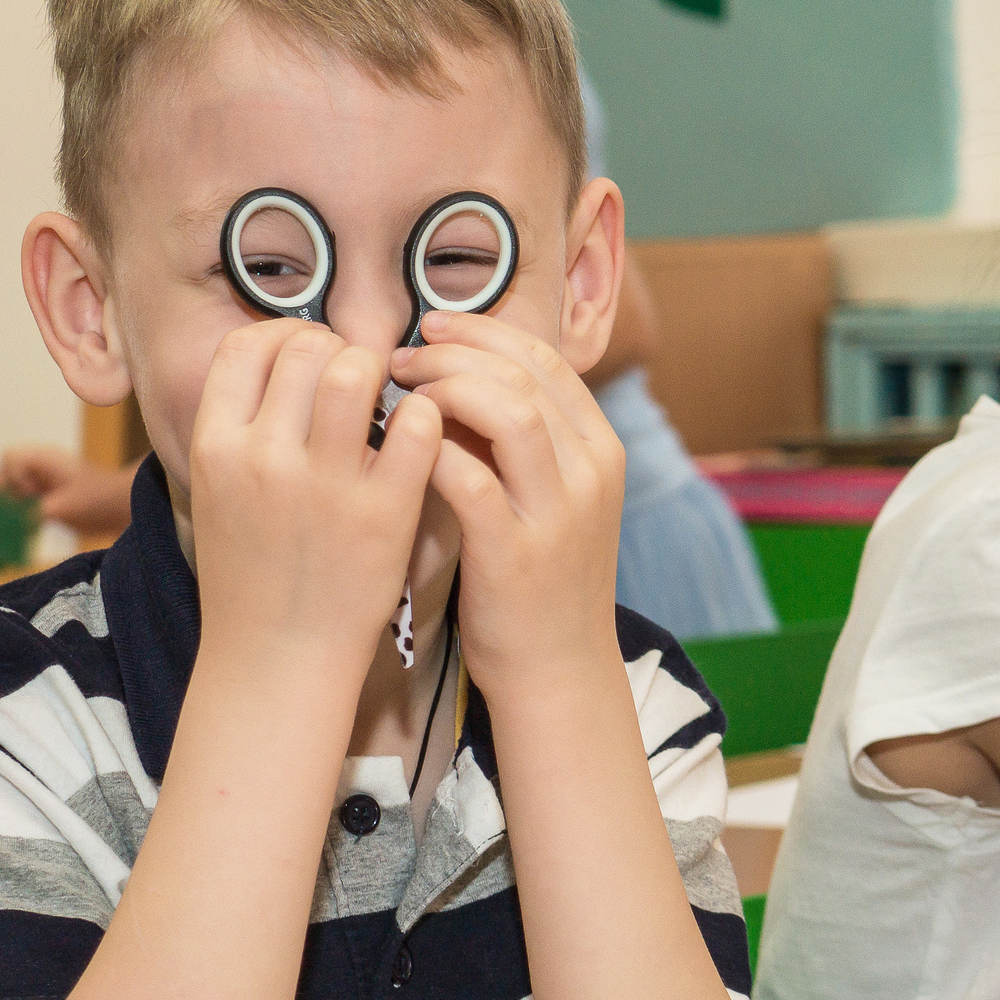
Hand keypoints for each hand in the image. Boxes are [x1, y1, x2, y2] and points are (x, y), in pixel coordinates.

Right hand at [0, 443, 138, 536]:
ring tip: (15, 525)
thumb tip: (5, 525)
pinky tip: (25, 531)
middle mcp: (43, 467)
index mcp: (46, 459)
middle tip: (9, 515)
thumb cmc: (98, 501)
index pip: (9, 457)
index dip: (9, 477)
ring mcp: (46, 482)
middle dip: (4, 494)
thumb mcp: (62, 509)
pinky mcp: (51, 497)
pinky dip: (21, 515)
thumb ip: (30, 515)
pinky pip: (26, 502)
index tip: (26, 495)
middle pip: (7, 473)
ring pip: (14, 489)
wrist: (129, 508)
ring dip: (11, 506)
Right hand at [188, 319, 441, 668]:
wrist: (278, 658)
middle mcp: (263, 458)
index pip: (247, 345)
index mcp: (215, 446)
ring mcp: (324, 486)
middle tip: (356, 384)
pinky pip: (415, 425)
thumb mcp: (218, 490)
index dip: (284, 339)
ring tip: (384, 406)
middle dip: (338, 352)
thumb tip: (279, 356)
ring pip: (356, 371)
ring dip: (379, 375)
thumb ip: (241, 425)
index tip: (307, 362)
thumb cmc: (252, 570)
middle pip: (306, 347)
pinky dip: (423, 418)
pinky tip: (417, 439)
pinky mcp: (382, 514)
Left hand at [387, 311, 624, 682]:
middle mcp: (590, 472)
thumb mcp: (552, 499)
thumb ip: (522, 442)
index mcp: (600, 449)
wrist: (558, 671)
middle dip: (454, 352)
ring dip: (444, 390)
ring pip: (507, 412)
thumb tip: (459, 377)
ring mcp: (558, 513)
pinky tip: (399, 447)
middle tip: (404, 356)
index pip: (545, 359)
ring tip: (400, 393)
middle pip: (523, 374)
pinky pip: (469, 477)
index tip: (433, 327)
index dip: (484, 333)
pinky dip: (429, 449)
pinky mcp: (516, 553)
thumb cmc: (537, 580)